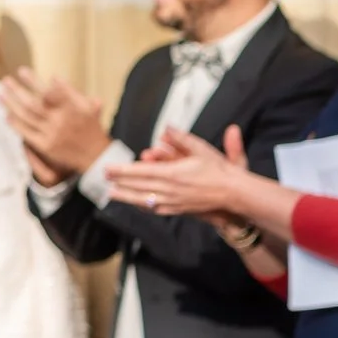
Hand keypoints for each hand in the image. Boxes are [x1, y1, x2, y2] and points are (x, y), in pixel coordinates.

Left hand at [1, 70, 112, 181]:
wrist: (96, 156)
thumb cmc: (91, 128)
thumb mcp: (88, 107)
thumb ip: (71, 92)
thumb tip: (54, 77)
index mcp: (71, 109)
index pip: (48, 91)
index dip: (33, 81)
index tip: (22, 71)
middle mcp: (60, 121)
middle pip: (33, 103)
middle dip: (17, 90)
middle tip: (6, 80)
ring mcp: (52, 134)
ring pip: (27, 117)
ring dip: (11, 104)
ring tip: (0, 94)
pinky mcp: (45, 146)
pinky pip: (27, 133)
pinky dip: (16, 124)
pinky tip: (7, 115)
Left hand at [105, 126, 253, 216]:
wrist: (233, 194)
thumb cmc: (219, 170)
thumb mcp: (201, 149)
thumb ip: (181, 139)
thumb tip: (166, 128)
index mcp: (173, 174)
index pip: (140, 172)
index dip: (122, 171)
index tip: (107, 168)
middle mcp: (170, 190)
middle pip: (137, 186)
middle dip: (118, 182)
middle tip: (103, 178)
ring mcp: (173, 202)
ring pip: (143, 200)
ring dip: (125, 196)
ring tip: (110, 193)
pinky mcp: (177, 210)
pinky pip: (154, 208)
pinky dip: (141, 205)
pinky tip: (134, 203)